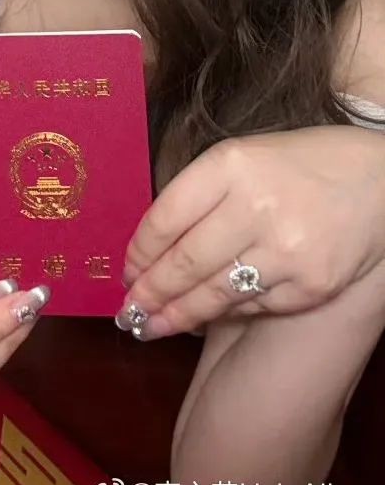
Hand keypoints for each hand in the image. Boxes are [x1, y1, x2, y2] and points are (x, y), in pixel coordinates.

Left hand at [118, 127, 384, 339]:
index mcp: (231, 165)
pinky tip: (205, 318)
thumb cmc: (300, 165)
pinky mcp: (312, 284)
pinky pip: (254, 306)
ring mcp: (286, 250)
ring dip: (178, 315)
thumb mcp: (243, 158)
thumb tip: (154, 243)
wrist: (380, 181)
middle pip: (185, 262)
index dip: (140, 251)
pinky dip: (225, 314)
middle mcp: (256, 207)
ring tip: (152, 326)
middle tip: (128, 311)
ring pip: (216, 293)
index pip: (166, 217)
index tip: (125, 270)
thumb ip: (201, 193)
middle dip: (150, 292)